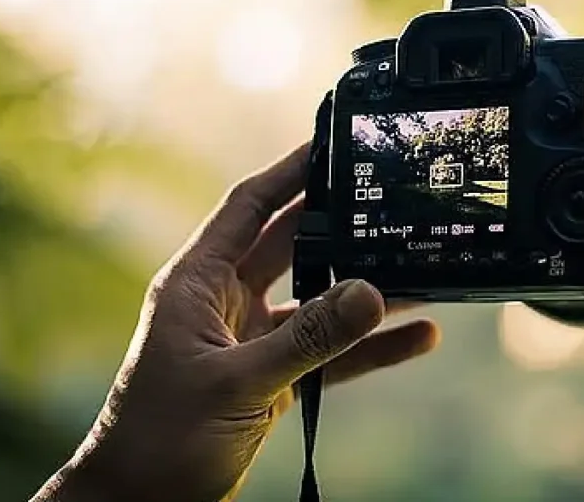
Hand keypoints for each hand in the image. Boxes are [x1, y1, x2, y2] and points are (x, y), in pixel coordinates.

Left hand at [32, 144, 439, 501]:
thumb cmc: (161, 440)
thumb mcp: (238, 383)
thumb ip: (309, 339)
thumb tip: (372, 293)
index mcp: (198, 284)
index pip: (248, 208)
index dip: (288, 172)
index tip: (330, 143)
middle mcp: (226, 302)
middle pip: (294, 245)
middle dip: (341, 224)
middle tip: (390, 198)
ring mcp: (252, 338)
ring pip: (320, 299)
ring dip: (367, 289)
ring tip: (422, 270)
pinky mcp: (273, 376)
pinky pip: (332, 352)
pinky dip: (371, 346)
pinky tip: (416, 337)